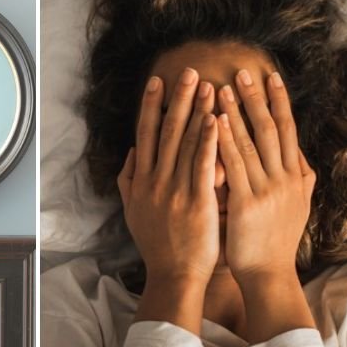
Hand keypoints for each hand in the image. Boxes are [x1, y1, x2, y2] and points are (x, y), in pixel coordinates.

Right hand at [118, 67, 219, 288]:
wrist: (173, 275)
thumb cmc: (158, 246)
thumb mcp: (134, 212)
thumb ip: (129, 181)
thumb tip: (131, 154)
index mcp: (142, 181)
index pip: (146, 134)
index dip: (151, 106)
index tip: (158, 81)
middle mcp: (156, 181)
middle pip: (166, 131)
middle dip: (178, 99)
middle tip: (189, 71)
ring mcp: (176, 191)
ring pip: (186, 143)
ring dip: (197, 111)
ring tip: (209, 86)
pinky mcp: (198, 202)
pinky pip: (203, 165)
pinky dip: (209, 141)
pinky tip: (216, 120)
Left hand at [216, 70, 315, 287]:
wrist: (270, 275)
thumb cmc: (278, 242)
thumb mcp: (299, 207)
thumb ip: (301, 179)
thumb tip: (301, 156)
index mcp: (296, 177)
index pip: (289, 130)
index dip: (280, 102)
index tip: (271, 77)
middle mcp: (285, 179)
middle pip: (271, 129)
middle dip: (257, 99)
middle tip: (244, 72)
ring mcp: (268, 191)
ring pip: (252, 143)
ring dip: (237, 113)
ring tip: (222, 88)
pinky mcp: (248, 204)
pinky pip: (235, 166)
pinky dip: (225, 141)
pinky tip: (215, 122)